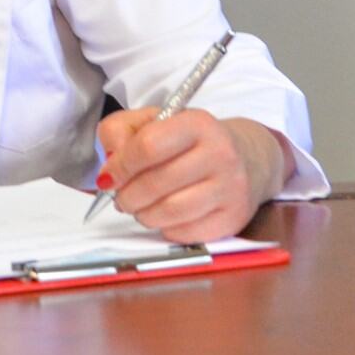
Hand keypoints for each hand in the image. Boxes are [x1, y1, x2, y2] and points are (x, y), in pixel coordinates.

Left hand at [93, 111, 289, 242]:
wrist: (247, 158)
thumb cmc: (190, 141)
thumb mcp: (154, 121)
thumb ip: (120, 131)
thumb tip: (109, 165)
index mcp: (198, 124)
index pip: (149, 146)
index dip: (120, 166)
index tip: (108, 177)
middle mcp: (220, 154)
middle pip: (157, 183)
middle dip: (127, 195)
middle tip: (121, 197)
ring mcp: (230, 188)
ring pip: (170, 212)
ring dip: (144, 215)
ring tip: (140, 208)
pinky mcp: (233, 218)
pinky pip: (185, 232)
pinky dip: (166, 228)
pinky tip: (165, 217)